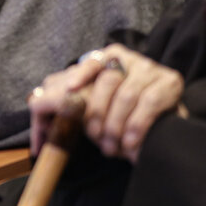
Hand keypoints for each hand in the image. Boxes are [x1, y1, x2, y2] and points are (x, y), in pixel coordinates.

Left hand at [29, 44, 185, 162]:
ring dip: (116, 126)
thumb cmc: (120, 112)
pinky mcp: (170, 82)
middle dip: (97, 114)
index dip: (81, 75)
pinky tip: (130, 144)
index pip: (92, 62)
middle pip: (107, 82)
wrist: (163, 124)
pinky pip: (149, 104)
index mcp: (107, 58)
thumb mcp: (95, 101)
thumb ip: (69, 96)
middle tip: (95, 139)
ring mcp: (150, 68)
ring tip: (111, 147)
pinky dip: (136, 126)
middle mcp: (129, 58)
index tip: (70, 90)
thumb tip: (35, 100)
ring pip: (127, 96)